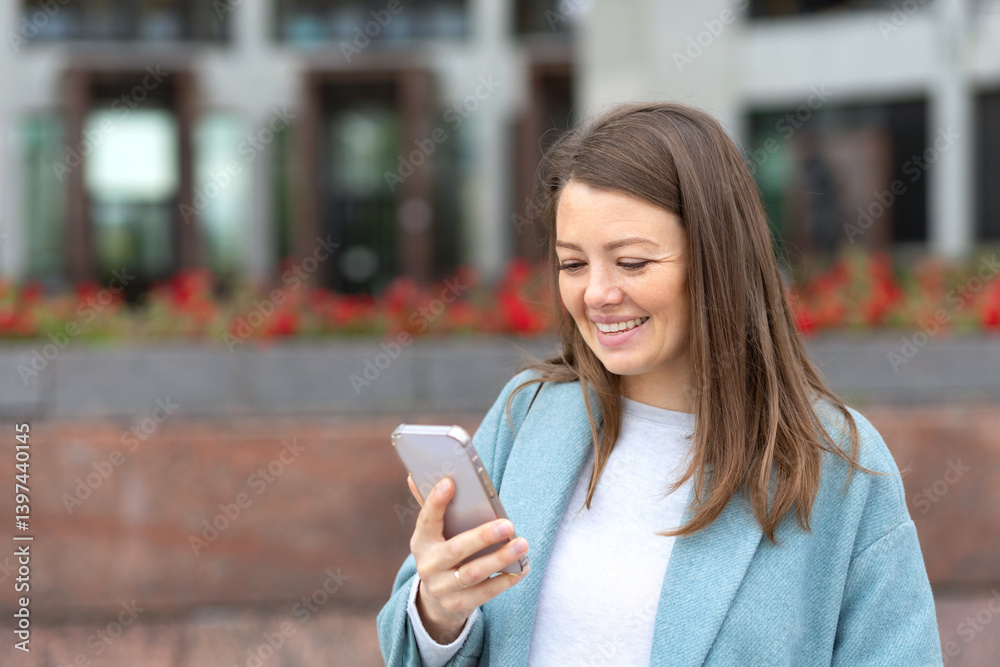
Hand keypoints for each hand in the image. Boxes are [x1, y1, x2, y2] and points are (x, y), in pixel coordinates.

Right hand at [406, 474, 529, 643]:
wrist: (435, 600)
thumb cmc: (441, 553)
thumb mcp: (433, 534)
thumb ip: (431, 507)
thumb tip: (415, 476)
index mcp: (422, 542)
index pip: (426, 519)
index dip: (436, 502)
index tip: (450, 482)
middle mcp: (429, 566)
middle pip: (456, 550)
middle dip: (482, 537)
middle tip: (508, 524)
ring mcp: (442, 588)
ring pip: (474, 573)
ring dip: (500, 559)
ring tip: (522, 544)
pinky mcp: (459, 606)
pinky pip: (486, 593)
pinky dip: (506, 580)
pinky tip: (522, 567)